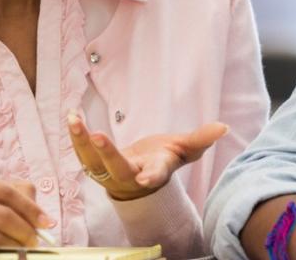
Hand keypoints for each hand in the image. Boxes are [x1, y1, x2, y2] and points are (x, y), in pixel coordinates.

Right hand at [0, 166, 55, 246]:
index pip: (6, 192)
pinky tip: (6, 248)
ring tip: (24, 245)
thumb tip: (38, 214)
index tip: (46, 222)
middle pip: (2, 213)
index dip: (30, 209)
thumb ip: (9, 193)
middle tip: (36, 239)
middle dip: (25, 229)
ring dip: (14, 243)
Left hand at [66, 111, 227, 200]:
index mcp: (155, 172)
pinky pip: (82, 153)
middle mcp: (131, 176)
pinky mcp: (95, 165)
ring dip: (82, 142)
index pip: (155, 175)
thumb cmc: (163, 159)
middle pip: (118, 168)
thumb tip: (224, 128)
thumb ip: (201, 138)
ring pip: (93, 161)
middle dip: (108, 153)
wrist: (140, 177)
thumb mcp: (184, 149)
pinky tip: (71, 116)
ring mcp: (110, 173)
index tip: (145, 179)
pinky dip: (75, 136)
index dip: (151, 176)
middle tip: (98, 136)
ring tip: (75, 120)